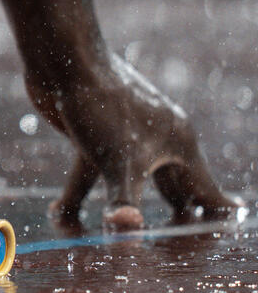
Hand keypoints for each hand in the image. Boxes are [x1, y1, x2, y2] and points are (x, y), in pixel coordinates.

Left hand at [28, 55, 237, 228]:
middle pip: (172, 182)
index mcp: (177, 143)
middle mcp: (156, 137)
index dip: (216, 206)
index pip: (202, 186)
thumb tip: (128, 228)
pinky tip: (57, 209)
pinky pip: (90, 171)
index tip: (234, 216)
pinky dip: (76, 194)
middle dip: (177, 207)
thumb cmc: (101, 107)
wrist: (67, 63)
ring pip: (128, 178)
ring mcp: (124, 133)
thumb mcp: (116, 160)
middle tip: (184, 229)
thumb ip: (123, 200)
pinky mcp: (92, 133)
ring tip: (129, 225)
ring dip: (121, 205)